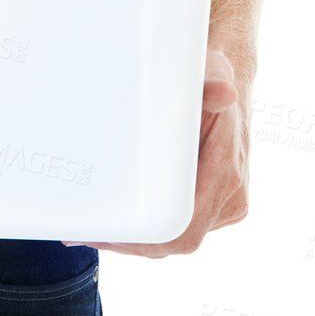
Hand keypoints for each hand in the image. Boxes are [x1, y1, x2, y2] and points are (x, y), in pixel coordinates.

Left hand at [62, 48, 248, 257]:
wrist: (225, 82)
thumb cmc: (210, 77)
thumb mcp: (209, 73)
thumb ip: (210, 85)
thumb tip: (222, 91)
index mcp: (228, 172)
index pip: (185, 227)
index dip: (146, 239)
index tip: (110, 232)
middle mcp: (230, 195)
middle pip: (175, 241)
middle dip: (130, 242)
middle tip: (84, 234)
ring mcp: (223, 204)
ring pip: (175, 238)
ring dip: (136, 239)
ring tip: (90, 230)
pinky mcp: (213, 204)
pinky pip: (178, 226)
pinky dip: (149, 228)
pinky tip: (117, 222)